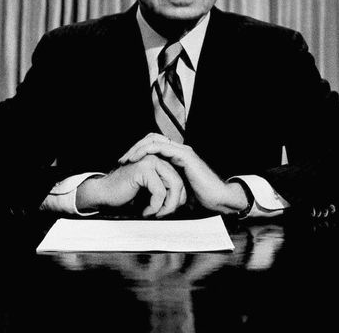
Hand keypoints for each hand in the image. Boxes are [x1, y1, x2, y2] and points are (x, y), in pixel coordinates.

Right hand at [77, 155, 187, 217]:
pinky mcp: (143, 169)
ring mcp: (150, 161)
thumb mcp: (151, 192)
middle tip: (163, 215)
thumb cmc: (126, 195)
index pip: (180, 180)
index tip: (167, 212)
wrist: (105, 194)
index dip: (178, 199)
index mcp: (160, 163)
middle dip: (174, 203)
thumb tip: (184, 201)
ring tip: (156, 214)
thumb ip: (166, 191)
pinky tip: (146, 211)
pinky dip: (155, 205)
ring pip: (173, 185)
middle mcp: (157, 159)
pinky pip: (159, 191)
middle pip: (179, 182)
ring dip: (167, 205)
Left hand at [118, 133, 248, 214]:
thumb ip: (164, 185)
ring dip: (137, 148)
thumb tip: (148, 194)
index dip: (138, 151)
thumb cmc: (200, 197)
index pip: (153, 145)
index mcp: (176, 156)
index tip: (125, 163)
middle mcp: (178, 150)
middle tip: (122, 160)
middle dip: (134, 147)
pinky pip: (160, 147)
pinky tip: (137, 159)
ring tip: (127, 159)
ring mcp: (182, 151)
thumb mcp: (175, 190)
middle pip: (151, 139)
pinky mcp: (184, 155)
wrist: (217, 198)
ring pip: (153, 140)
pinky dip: (146, 151)